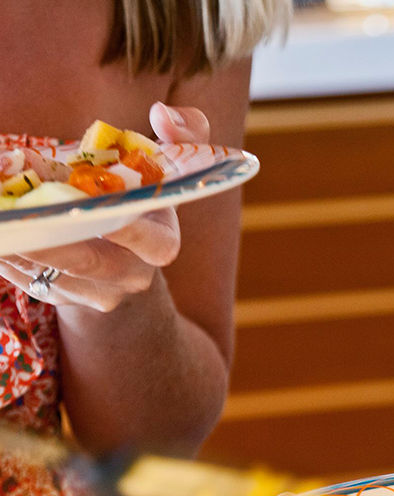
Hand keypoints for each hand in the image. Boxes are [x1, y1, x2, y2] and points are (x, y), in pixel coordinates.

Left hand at [0, 103, 209, 310]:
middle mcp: (132, 274)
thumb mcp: (169, 167)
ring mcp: (95, 291)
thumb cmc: (143, 196)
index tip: (93, 204)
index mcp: (161, 242)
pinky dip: (7, 255)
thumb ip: (186, 133)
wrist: (127, 257)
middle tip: (19, 216)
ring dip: (18, 245)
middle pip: (89, 262)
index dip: (128, 230)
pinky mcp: (60, 296)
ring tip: (1, 218)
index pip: (153, 243)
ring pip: (51, 273)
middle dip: (50, 241)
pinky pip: (28, 279)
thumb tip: (162, 113)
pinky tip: (0, 230)